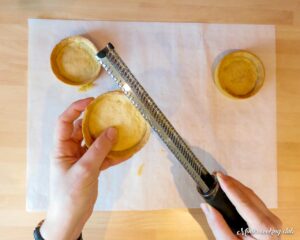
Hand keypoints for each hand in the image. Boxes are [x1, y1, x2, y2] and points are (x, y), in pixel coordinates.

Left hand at [40, 98, 125, 239]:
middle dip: (97, 121)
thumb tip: (113, 130)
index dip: (76, 108)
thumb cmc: (70, 194)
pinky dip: (114, 154)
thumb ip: (99, 149)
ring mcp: (83, 158)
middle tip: (112, 113)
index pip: (65, 121)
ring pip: (96, 142)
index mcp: (62, 148)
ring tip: (122, 129)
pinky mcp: (92, 167)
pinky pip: (104, 155)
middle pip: (83, 129)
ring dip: (108, 137)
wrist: (72, 218)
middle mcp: (71, 150)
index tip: (92, 102)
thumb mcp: (85, 170)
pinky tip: (127, 151)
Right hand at [201, 172, 281, 239]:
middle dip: (231, 183)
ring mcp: (272, 219)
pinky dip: (241, 193)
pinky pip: (254, 200)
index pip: (243, 202)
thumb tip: (207, 206)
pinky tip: (231, 189)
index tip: (219, 177)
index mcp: (264, 229)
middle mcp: (272, 221)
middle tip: (216, 175)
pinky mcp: (269, 218)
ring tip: (221, 179)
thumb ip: (218, 226)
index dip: (230, 187)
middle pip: (248, 195)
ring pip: (252, 195)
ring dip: (236, 186)